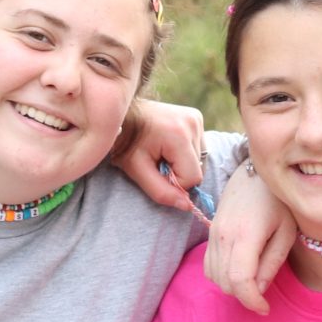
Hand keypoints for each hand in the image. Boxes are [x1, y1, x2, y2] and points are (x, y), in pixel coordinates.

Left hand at [112, 100, 208, 215]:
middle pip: (198, 169)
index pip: (192, 177)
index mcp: (179, 135)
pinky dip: (185, 153)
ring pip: (200, 160)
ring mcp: (196, 118)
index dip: (174, 183)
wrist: (120, 115)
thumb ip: (161, 191)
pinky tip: (169, 145)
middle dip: (179, 172)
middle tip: (157, 161)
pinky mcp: (196, 117)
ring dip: (183, 163)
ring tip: (162, 152)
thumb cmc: (124, 142)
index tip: (156, 173)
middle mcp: (192, 123)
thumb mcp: (136, 170)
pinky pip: (199, 147)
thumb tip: (187, 206)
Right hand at [205, 163, 293, 313]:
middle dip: (244, 295)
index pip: (240, 280)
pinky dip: (222, 275)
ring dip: (232, 287)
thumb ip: (272, 263)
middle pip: (224, 283)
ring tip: (253, 279)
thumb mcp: (286, 232)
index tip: (265, 308)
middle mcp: (223, 235)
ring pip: (214, 277)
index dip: (252, 301)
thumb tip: (259, 290)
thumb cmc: (278, 201)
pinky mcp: (209, 232)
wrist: (255, 172)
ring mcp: (213, 233)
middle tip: (263, 293)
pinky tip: (240, 269)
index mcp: (246, 234)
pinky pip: (209, 266)